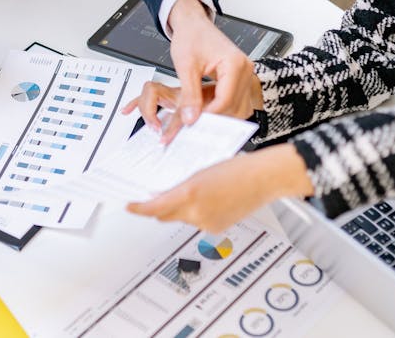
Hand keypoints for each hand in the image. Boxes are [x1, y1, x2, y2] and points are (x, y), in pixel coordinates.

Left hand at [127, 144, 313, 231]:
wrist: (265, 177)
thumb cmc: (238, 166)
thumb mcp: (202, 167)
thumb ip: (180, 182)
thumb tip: (164, 190)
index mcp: (190, 192)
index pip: (154, 207)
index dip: (138, 208)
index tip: (129, 205)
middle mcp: (196, 212)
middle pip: (164, 215)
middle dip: (157, 207)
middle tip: (152, 196)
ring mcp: (206, 223)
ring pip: (181, 218)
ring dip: (180, 208)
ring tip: (194, 190)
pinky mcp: (216, 228)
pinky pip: (196, 222)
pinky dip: (196, 212)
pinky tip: (208, 198)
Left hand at [165, 0, 259, 140]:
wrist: (193, 24)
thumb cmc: (191, 36)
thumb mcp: (186, 66)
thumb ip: (189, 94)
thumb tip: (190, 118)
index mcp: (235, 63)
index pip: (226, 100)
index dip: (209, 115)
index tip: (193, 123)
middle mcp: (245, 69)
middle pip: (234, 107)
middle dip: (215, 118)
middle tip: (194, 123)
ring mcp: (245, 75)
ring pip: (237, 107)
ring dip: (219, 114)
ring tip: (199, 114)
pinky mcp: (240, 79)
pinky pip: (235, 101)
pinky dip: (220, 107)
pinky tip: (205, 107)